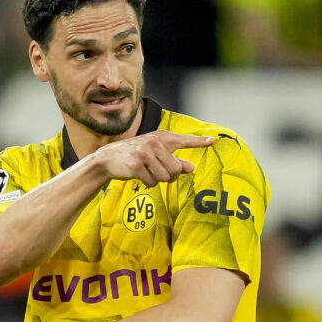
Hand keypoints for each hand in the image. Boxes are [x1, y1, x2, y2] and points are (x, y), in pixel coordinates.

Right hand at [94, 131, 213, 185]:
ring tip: (146, 171)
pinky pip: (152, 182)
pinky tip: (138, 175)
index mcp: (162, 138)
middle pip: (175, 169)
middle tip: (156, 170)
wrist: (108, 158)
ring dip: (156, 179)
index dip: (199, 142)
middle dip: (168, 175)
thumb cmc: (136, 156)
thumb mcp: (157, 155)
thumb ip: (175, 161)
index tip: (212, 141)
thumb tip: (191, 168)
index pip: (184, 140)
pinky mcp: (137, 165)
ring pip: (165, 177)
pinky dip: (147, 182)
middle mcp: (154, 142)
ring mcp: (145, 153)